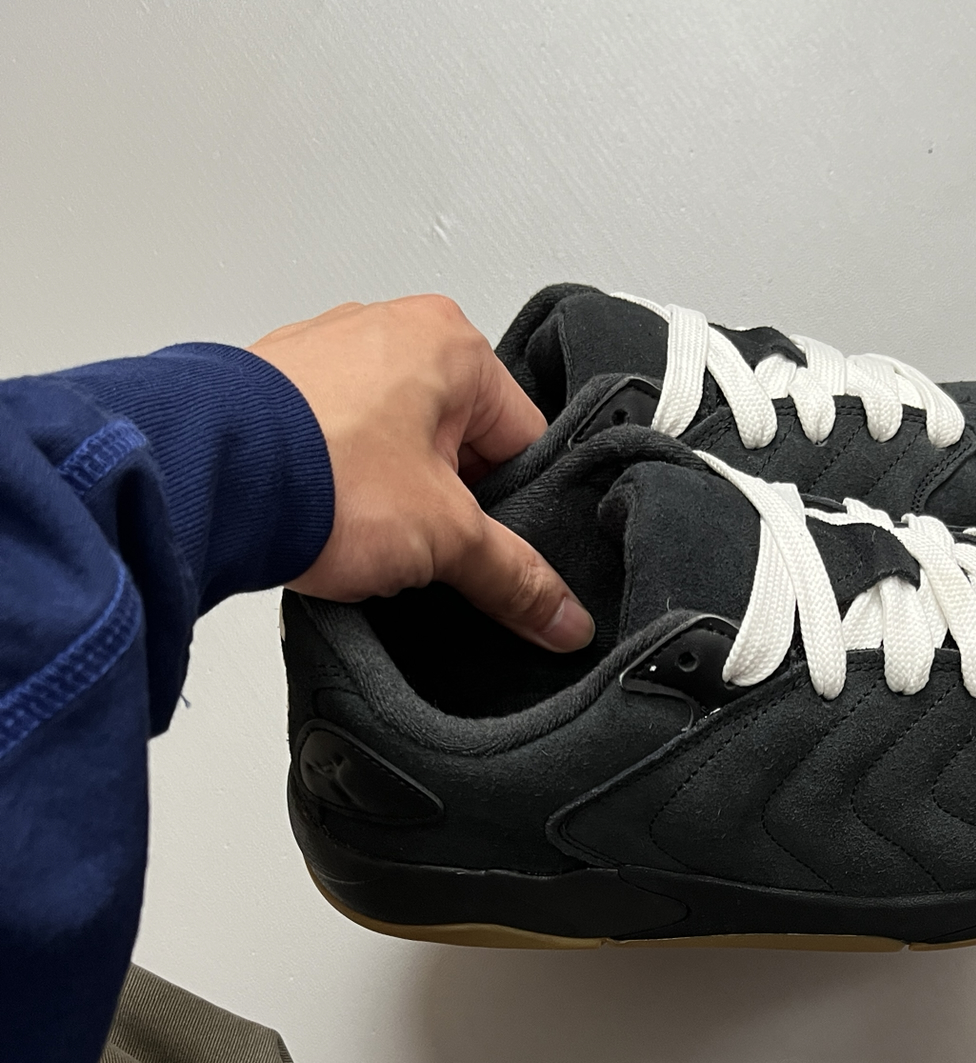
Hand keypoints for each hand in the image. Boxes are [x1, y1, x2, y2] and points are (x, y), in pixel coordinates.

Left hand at [250, 296, 592, 651]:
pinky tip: (329, 523)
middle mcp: (388, 330)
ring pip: (395, 447)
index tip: (505, 555)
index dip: (522, 509)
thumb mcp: (446, 538)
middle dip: (450, 506)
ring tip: (373, 538)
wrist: (208, 476)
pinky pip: (337, 447)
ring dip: (394, 499)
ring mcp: (326, 355)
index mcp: (452, 342)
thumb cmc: (322, 472)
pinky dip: (341, 487)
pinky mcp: (276, 390)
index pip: (525, 438)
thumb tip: (563, 615)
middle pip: (459, 444)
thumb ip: (514, 577)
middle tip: (433, 552)